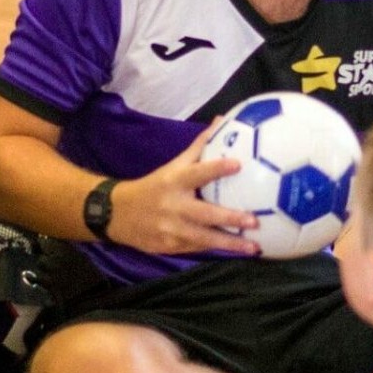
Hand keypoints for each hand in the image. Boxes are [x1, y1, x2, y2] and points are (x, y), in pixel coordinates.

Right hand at [106, 122, 259, 255]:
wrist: (118, 214)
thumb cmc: (154, 186)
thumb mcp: (172, 166)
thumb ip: (199, 147)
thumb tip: (221, 121)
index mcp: (174, 182)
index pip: (197, 172)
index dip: (216, 168)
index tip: (238, 164)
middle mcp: (173, 206)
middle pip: (204, 214)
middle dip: (230, 218)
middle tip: (254, 221)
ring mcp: (171, 229)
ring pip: (204, 238)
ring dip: (230, 243)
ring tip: (253, 246)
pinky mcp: (170, 247)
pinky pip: (197, 248)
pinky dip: (216, 249)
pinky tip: (236, 251)